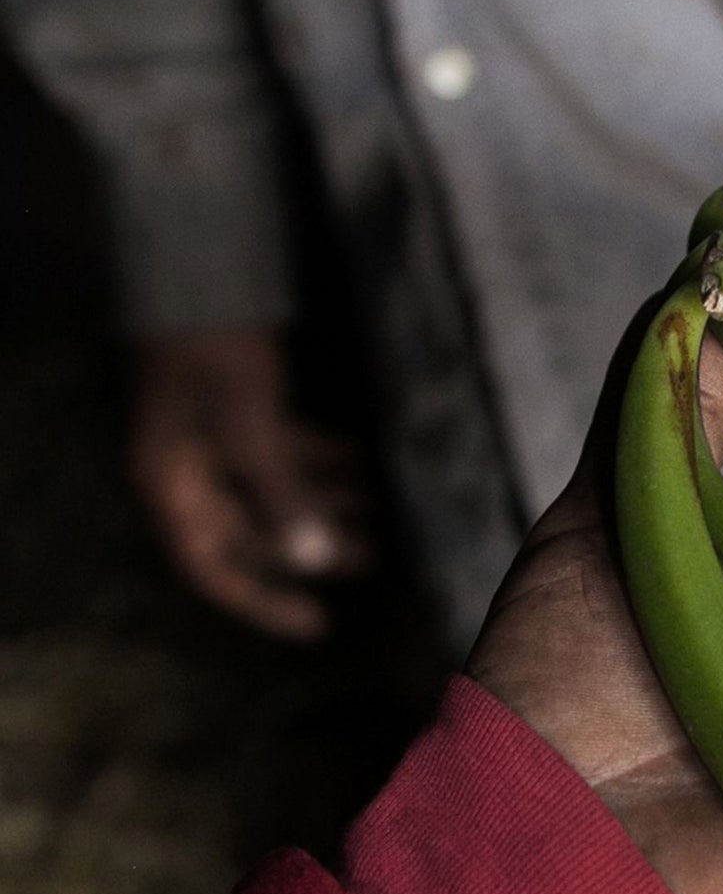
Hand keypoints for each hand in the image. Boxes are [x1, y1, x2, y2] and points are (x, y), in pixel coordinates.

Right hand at [130, 329, 369, 638]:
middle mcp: (189, 472)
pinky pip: (282, 456)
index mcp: (171, 484)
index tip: (316, 626)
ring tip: (380, 518)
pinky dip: (322, 466)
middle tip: (370, 560)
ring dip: (325, 508)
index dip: (263, 602)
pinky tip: (364, 468)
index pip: (212, 567)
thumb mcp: (252, 425)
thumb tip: (315, 560)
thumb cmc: (215, 348)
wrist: (199, 268)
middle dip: (310, 550)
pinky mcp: (240, 414)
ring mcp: (213, 443)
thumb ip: (282, 492)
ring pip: (274, 494)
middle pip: (251, 534)